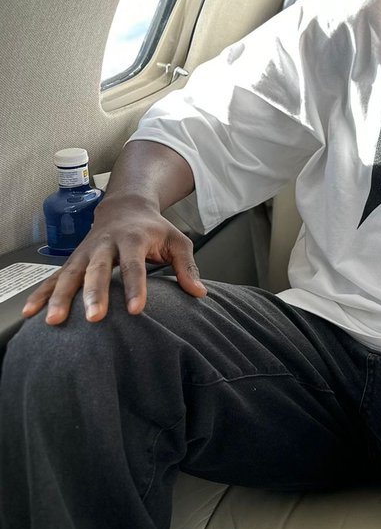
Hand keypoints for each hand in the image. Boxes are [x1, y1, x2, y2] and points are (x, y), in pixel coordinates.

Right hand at [23, 193, 205, 324]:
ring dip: (61, 297)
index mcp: (134, 238)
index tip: (136, 310)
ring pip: (70, 274)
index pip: (135, 266)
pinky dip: (41, 294)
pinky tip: (32, 312)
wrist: (125, 207)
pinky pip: (53, 277)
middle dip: (94, 294)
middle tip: (94, 318)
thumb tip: (200, 293)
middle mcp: (106, 244)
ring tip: (54, 321)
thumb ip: (187, 266)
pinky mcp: (73, 260)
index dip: (135, 288)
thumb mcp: (177, 241)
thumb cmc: (154, 229)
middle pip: (98, 270)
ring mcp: (86, 252)